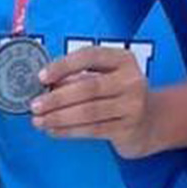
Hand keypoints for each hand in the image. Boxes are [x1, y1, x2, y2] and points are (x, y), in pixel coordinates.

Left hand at [30, 47, 161, 158]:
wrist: (151, 121)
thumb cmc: (119, 94)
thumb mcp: (105, 77)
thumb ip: (79, 78)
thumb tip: (44, 87)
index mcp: (123, 59)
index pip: (90, 56)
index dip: (64, 65)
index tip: (42, 76)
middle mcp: (131, 80)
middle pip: (88, 88)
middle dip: (57, 98)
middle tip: (34, 105)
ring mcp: (132, 106)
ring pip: (89, 112)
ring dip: (59, 117)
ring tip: (38, 121)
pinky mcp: (128, 128)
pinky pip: (92, 130)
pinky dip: (69, 131)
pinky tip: (53, 130)